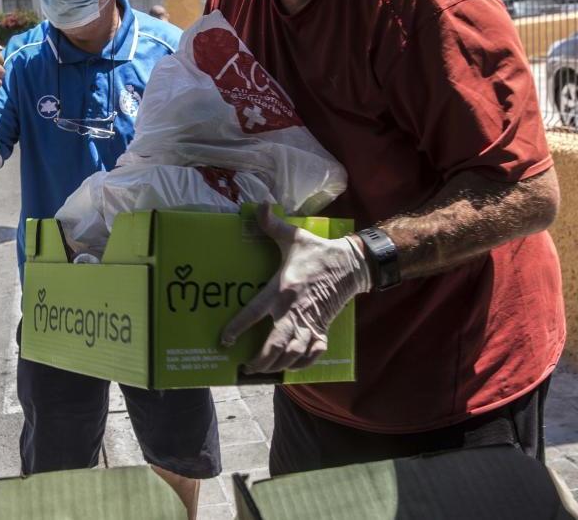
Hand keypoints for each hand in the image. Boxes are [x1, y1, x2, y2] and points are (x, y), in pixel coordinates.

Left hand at [220, 205, 372, 372]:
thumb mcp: (294, 237)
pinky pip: (314, 352)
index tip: (224, 340)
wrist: (352, 263)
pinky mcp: (324, 327)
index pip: (253, 312)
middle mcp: (294, 309)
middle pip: (275, 343)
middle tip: (247, 368)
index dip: (237, 328)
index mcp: (281, 288)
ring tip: (264, 371)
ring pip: (293, 352)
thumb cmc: (318, 252)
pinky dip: (304, 363)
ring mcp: (310, 320)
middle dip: (260, 360)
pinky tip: (293, 369)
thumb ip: (272, 225)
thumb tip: (260, 205)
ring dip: (279, 365)